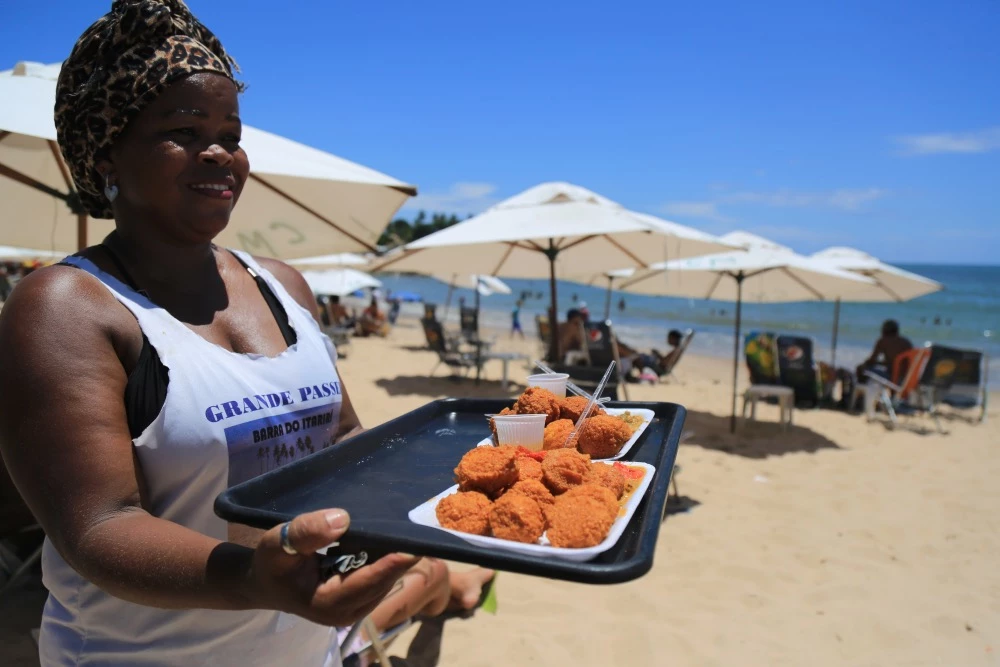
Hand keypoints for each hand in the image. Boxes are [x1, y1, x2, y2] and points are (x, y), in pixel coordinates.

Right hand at [248, 509, 417, 626]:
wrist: (265, 583)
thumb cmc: (271, 563)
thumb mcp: (277, 543)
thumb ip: (307, 532)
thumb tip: (342, 519)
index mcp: (327, 604)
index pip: (369, 580)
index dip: (393, 562)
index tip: (416, 543)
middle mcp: (346, 613)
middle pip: (385, 580)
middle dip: (402, 555)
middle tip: (421, 524)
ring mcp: (355, 608)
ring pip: (387, 579)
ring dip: (398, 556)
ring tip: (411, 525)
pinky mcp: (360, 599)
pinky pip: (382, 577)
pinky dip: (389, 558)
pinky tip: (395, 536)